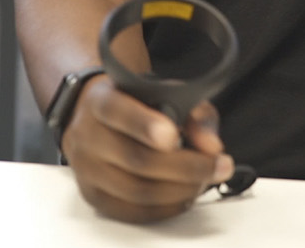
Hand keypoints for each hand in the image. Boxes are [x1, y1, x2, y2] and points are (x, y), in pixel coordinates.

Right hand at [62, 75, 234, 223]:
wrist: (96, 119)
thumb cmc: (135, 105)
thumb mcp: (165, 93)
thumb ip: (193, 114)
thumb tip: (212, 147)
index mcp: (101, 101)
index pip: (119, 113)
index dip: (145, 125)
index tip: (173, 136)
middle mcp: (87, 135)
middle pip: (136, 159)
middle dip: (186, 166)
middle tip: (217, 165)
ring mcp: (87, 170)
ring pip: (138, 190)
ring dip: (181, 189)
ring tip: (205, 179)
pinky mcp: (94, 197)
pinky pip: (133, 211)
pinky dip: (167, 207)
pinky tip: (185, 195)